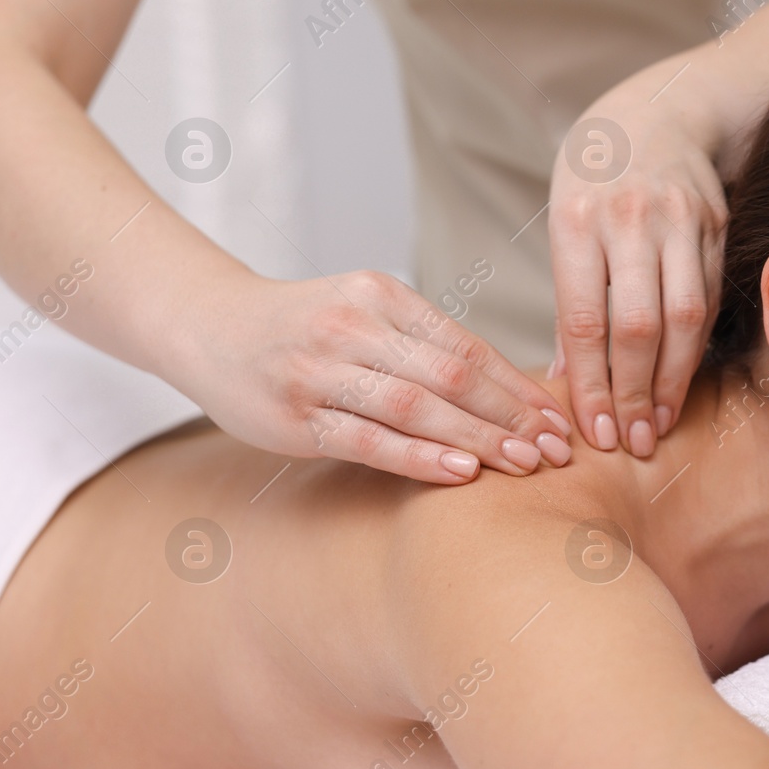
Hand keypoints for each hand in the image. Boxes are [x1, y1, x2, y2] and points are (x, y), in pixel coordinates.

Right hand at [167, 269, 573, 483]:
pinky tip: (460, 474)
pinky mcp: (292, 415)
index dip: (518, 385)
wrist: (208, 326)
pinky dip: (418, 457)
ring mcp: (319, 370)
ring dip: (477, 439)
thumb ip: (425, 346)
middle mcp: (353, 325)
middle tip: (557, 450)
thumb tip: (514, 395)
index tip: (560, 417)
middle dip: (511, 415)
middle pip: (450, 375)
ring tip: (524, 464)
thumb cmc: (308, 327)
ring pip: (414, 407)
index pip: (466, 345)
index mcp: (382, 294)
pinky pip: (367, 439)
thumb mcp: (367, 314)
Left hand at [547, 94, 726, 457]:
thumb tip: (567, 379)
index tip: (594, 432)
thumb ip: (572, 301)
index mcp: (578, 220)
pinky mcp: (716, 225)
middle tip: (632, 442)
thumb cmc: (595, 180)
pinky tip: (682, 380)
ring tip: (660, 422)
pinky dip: (695, 347)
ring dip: (671, 380)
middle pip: (637, 326)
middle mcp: (630, 219)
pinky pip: (708, 298)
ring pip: (683, 317)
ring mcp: (679, 220)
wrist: (656, 113)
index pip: (586, 319)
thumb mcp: (564, 224)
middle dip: (633, 393)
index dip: (591, 384)